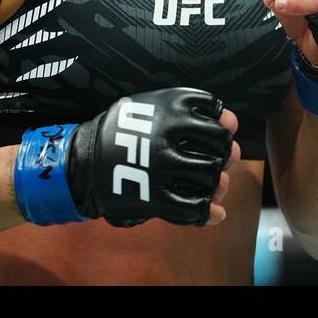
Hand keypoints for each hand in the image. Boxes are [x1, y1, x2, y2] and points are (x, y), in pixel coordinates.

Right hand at [65, 87, 239, 227]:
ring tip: (209, 183)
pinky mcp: (153, 197)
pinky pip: (193, 208)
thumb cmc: (125, 129)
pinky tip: (212, 211)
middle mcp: (168, 133)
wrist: (85, 160)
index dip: (222, 126)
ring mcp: (161, 166)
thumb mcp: (152, 104)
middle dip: (224, 155)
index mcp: (170, 106)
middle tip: (213, 160)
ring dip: (216, 182)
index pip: (216, 113)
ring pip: (211, 176)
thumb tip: (233, 123)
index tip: (213, 134)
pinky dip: (207, 212)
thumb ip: (192, 110)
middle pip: (220, 146)